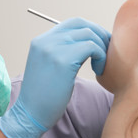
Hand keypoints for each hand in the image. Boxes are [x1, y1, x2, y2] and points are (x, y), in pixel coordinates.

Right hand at [0, 17, 110, 137]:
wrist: (30, 114)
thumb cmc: (43, 96)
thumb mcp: (49, 67)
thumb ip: (63, 52)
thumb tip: (88, 43)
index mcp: (41, 41)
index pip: (71, 23)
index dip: (90, 30)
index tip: (99, 44)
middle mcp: (45, 41)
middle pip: (81, 24)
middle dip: (99, 34)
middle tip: (107, 51)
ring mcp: (53, 48)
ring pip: (88, 34)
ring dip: (101, 47)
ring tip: (101, 64)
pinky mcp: (63, 60)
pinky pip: (91, 47)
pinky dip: (100, 56)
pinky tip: (98, 70)